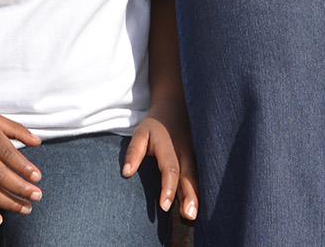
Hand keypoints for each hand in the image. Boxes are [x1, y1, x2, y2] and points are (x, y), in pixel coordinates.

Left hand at [124, 105, 198, 219]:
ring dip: (196, 198)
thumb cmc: (154, 126)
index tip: (164, 206)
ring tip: (193, 216)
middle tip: (189, 215)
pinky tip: (196, 208)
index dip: (168, 188)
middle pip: (188, 176)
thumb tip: (126, 174)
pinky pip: (199, 178)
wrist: (174, 107)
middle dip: (189, 196)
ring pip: (196, 178)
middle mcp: (185, 152)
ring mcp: (194, 156)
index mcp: (169, 146)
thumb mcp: (140, 133)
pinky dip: (198, 193)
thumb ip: (133, 152)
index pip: (170, 168)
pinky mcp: (198, 160)